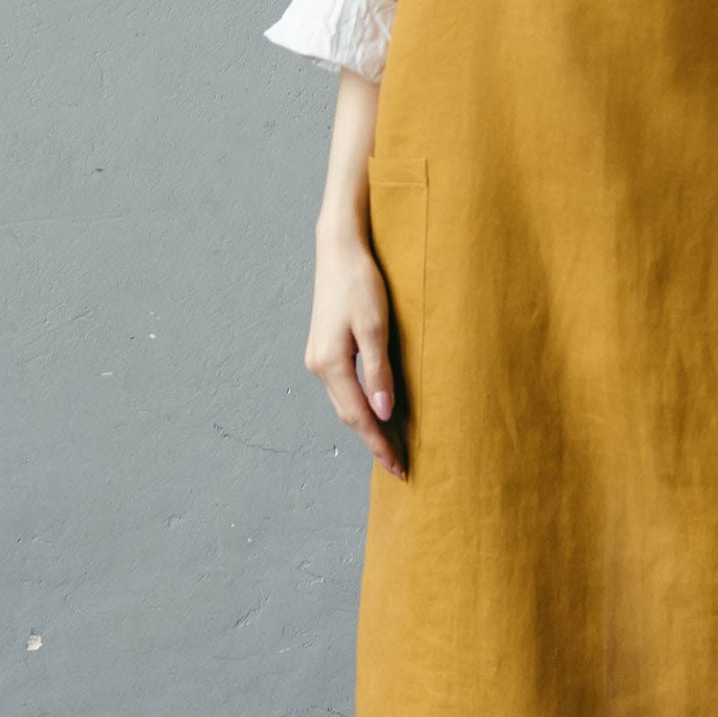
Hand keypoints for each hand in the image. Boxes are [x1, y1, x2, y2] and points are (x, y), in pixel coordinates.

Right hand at [304, 222, 405, 477]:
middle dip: (374, 441)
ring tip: (392, 445)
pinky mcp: (324, 348)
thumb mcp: (376, 326)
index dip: (379, 444)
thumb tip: (383, 412)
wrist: (339, 249)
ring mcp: (317, 358)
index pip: (359, 417)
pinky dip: (359, 405)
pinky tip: (376, 411)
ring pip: (344, 403)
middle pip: (348, 415)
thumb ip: (379, 371)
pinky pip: (342, 388)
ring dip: (367, 425)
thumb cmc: (360, 282)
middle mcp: (317, 365)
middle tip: (399, 465)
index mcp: (329, 364)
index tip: (398, 468)